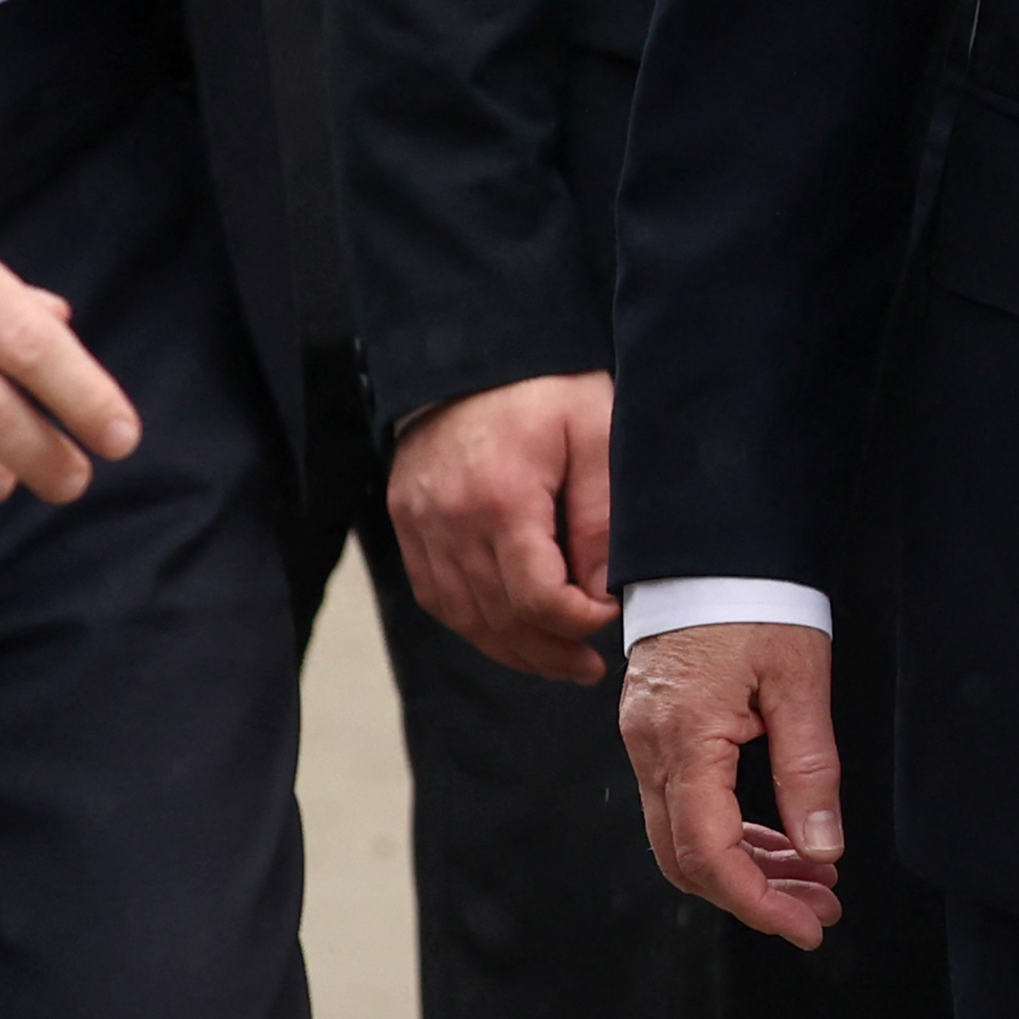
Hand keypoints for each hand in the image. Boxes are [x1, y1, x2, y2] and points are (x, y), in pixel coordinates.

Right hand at [386, 371, 617, 682]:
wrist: (474, 352)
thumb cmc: (547, 390)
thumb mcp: (596, 435)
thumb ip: (601, 518)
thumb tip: (603, 593)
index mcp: (501, 497)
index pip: (535, 596)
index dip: (577, 622)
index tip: (611, 615)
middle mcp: (449, 519)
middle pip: (498, 617)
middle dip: (550, 651)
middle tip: (589, 666)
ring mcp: (420, 524)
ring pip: (464, 617)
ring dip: (512, 649)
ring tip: (559, 661)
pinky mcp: (407, 524)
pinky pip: (438, 596)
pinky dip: (475, 624)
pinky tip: (511, 631)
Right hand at [622, 618, 849, 946]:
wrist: (710, 547)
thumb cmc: (757, 600)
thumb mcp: (800, 680)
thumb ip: (809, 769)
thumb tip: (822, 849)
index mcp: (683, 740)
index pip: (709, 853)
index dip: (757, 902)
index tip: (804, 928)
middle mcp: (650, 750)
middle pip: (688, 859)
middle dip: (755, 896)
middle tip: (820, 912)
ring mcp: (645, 743)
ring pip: (685, 838)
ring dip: (747, 869)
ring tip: (814, 883)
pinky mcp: (655, 733)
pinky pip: (685, 806)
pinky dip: (731, 834)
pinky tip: (781, 842)